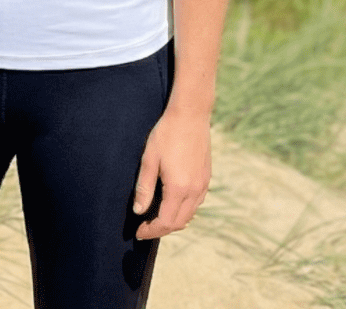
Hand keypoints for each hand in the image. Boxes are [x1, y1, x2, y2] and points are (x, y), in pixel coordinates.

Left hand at [132, 105, 211, 239]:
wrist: (191, 114)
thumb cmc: (166, 133)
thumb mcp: (149, 159)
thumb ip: (144, 188)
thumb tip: (138, 211)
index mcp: (179, 188)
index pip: (165, 223)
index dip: (151, 231)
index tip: (138, 232)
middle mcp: (194, 191)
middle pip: (179, 223)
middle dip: (161, 229)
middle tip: (145, 226)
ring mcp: (203, 184)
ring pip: (190, 215)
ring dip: (174, 221)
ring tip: (157, 216)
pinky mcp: (207, 177)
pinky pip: (197, 203)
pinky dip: (184, 210)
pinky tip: (173, 202)